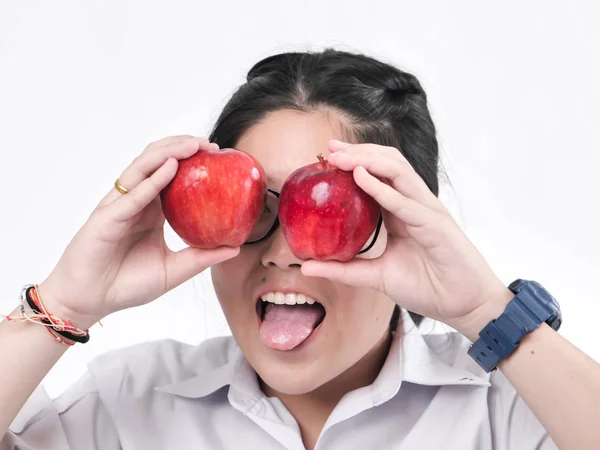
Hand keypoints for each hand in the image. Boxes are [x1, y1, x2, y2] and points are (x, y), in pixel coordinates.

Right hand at [38, 136, 239, 328]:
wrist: (92, 302)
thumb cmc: (127, 285)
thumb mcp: (174, 270)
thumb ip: (201, 258)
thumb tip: (235, 248)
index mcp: (151, 211)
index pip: (170, 175)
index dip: (190, 159)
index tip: (216, 154)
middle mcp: (135, 202)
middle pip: (156, 162)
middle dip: (182, 146)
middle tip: (210, 144)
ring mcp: (119, 207)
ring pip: (142, 168)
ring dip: (168, 153)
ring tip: (193, 145)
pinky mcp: (106, 218)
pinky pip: (132, 195)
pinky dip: (151, 180)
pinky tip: (170, 168)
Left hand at [301, 140, 511, 336]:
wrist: (464, 307)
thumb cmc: (427, 287)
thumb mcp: (377, 276)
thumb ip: (345, 269)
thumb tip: (307, 266)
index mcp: (402, 212)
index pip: (379, 175)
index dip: (355, 161)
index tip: (327, 155)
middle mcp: (415, 205)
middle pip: (388, 164)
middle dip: (359, 152)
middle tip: (331, 149)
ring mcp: (427, 212)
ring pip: (399, 172)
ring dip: (368, 160)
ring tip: (341, 158)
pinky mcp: (436, 226)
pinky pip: (406, 203)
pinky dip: (382, 189)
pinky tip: (361, 178)